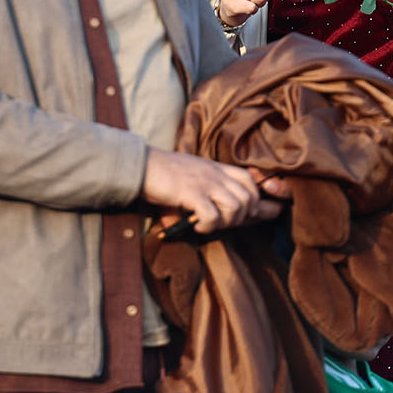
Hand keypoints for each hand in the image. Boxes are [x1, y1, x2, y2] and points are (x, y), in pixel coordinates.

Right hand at [141, 149, 283, 232]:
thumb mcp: (186, 179)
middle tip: (222, 223)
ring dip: (225, 222)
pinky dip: (208, 226)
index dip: (253, 199)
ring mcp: (204, 182)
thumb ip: (197, 196)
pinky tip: (197, 226)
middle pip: (248, 196)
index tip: (246, 213)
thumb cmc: (159, 175)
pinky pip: (213, 216)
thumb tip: (193, 224)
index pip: (248, 179)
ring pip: (235, 206)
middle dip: (241, 216)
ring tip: (209, 224)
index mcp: (214, 167)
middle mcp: (214, 173)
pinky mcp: (191, 193)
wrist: (138, 165)